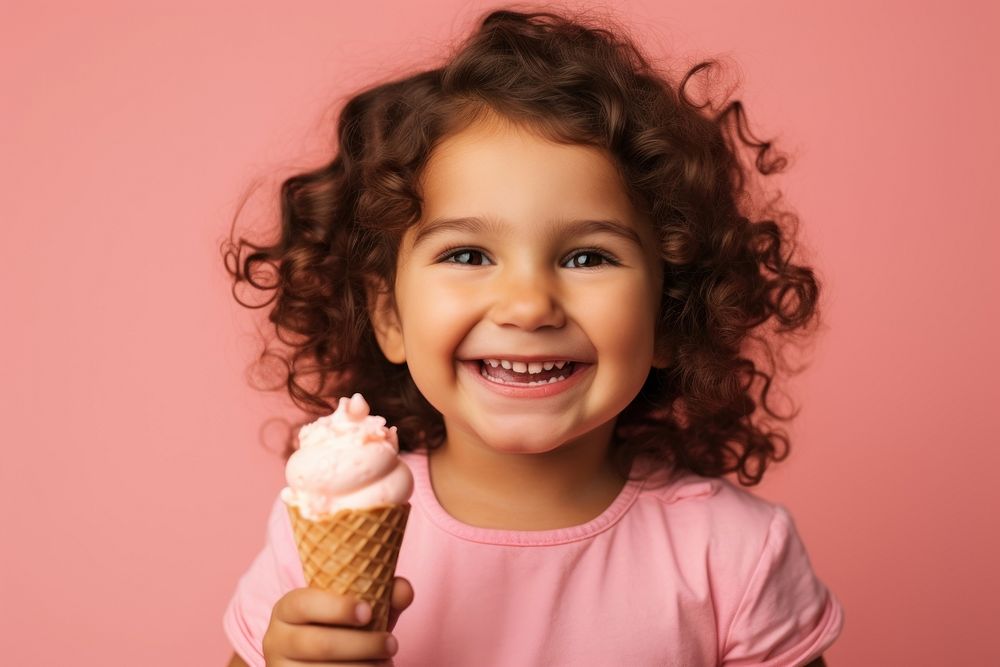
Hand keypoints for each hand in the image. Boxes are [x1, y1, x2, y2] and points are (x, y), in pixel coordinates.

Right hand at [262, 576, 413, 665]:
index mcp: (287, 608)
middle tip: (392, 644)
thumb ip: (381, 595)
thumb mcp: (355, 609)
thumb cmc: (337, 627)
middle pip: (321, 644)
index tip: (368, 612)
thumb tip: (404, 590)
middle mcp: (276, 639)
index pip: (305, 603)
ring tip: (386, 662)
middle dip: (363, 646)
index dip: (337, 608)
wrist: (311, 660)